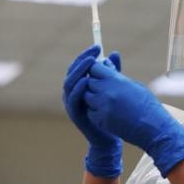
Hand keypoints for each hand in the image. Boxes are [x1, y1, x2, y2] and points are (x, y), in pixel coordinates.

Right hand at [62, 45, 122, 177]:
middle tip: (94, 52)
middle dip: (83, 59)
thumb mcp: (113, 88)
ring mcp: (73, 104)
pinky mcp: (75, 114)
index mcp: (81, 85)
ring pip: (70, 83)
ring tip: (91, 62)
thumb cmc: (112, 111)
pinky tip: (86, 81)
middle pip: (72, 72)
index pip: (79, 66)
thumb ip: (112, 71)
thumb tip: (114, 53)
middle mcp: (73, 93)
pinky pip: (73, 100)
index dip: (86, 55)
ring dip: (80, 71)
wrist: (111, 136)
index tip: (97, 47)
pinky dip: (78, 89)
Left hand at [84, 62, 183, 176]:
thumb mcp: (135, 86)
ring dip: (93, 97)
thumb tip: (106, 64)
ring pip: (87, 97)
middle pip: (88, 82)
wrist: (154, 127)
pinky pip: (90, 112)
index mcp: (117, 81)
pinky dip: (94, 110)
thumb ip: (117, 76)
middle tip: (103, 88)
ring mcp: (102, 107)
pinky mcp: (101, 120)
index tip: (101, 73)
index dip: (96, 70)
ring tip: (105, 100)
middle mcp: (107, 92)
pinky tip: (105, 111)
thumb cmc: (148, 105)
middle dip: (94, 83)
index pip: (94, 68)